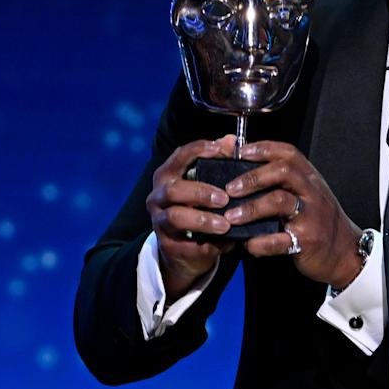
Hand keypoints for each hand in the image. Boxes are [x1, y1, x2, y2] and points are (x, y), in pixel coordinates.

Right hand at [147, 136, 236, 298]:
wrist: (185, 248)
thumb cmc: (199, 207)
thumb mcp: (206, 183)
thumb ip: (217, 162)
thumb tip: (230, 139)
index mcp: (167, 175)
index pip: (178, 156)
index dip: (198, 150)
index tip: (221, 149)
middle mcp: (158, 196)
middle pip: (174, 189)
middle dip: (201, 192)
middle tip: (225, 198)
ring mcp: (160, 221)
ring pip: (176, 217)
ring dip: (203, 219)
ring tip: (225, 224)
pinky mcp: (168, 246)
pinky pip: (187, 244)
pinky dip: (209, 243)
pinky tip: (227, 241)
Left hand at [225, 140, 363, 287]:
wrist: (345, 252)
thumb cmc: (318, 219)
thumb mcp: (304, 193)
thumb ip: (275, 177)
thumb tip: (237, 152)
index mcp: (310, 178)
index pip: (287, 153)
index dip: (262, 149)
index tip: (238, 152)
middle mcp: (312, 192)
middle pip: (283, 172)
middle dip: (252, 178)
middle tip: (229, 189)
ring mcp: (311, 216)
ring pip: (280, 201)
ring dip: (251, 208)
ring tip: (230, 217)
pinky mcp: (307, 241)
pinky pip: (279, 239)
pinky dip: (259, 242)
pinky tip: (248, 243)